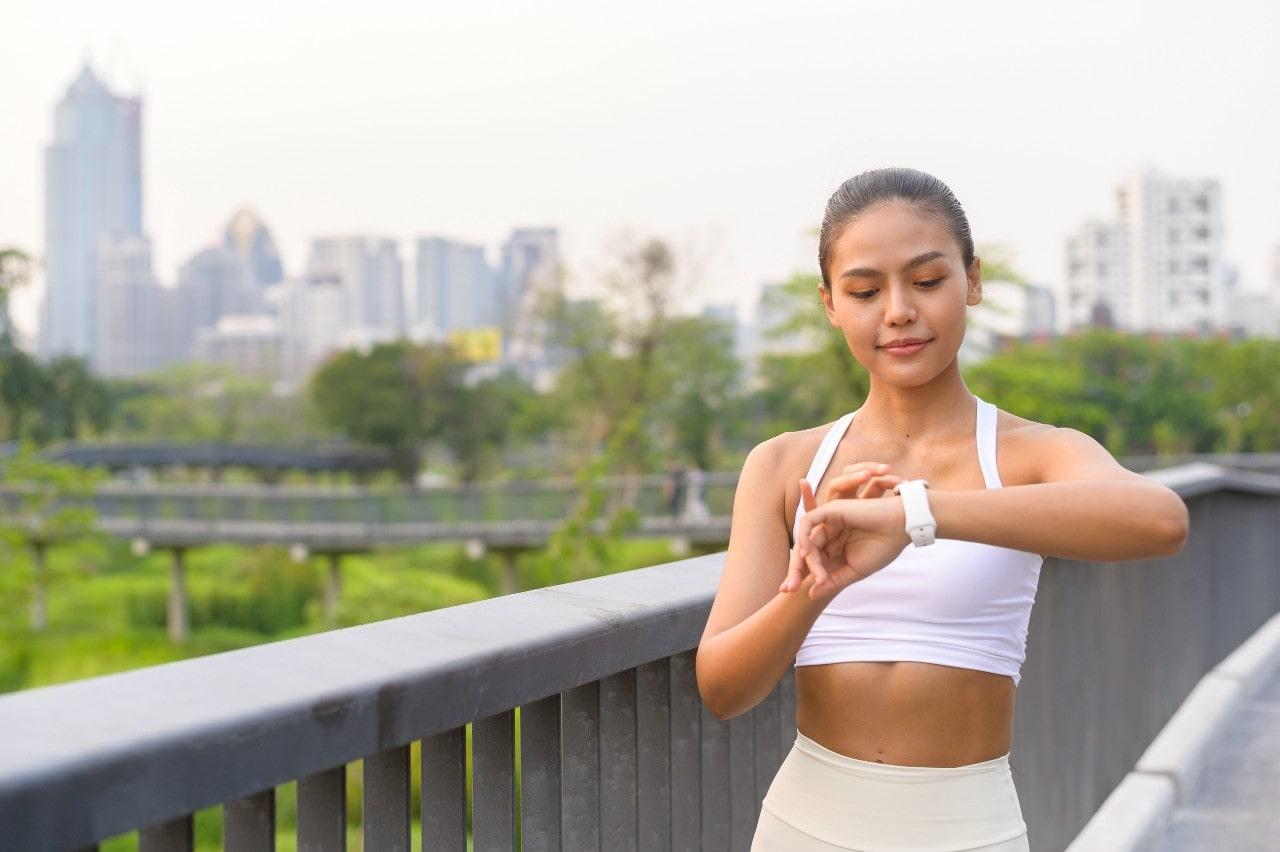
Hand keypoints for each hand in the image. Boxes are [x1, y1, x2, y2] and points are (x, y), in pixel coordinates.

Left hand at [781, 462, 900, 595]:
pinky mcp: (832, 509)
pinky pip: (810, 521)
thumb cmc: (883, 547)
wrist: (901, 528)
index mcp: (834, 546)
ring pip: (805, 539)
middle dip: (794, 569)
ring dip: (804, 559)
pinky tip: (808, 553)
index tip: (788, 592)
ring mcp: (829, 521)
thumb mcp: (854, 571)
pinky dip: (806, 536)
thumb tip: (810, 595)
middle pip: (804, 551)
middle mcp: (829, 533)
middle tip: (788, 588)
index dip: (798, 576)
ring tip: (804, 575)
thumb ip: (832, 581)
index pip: (811, 562)